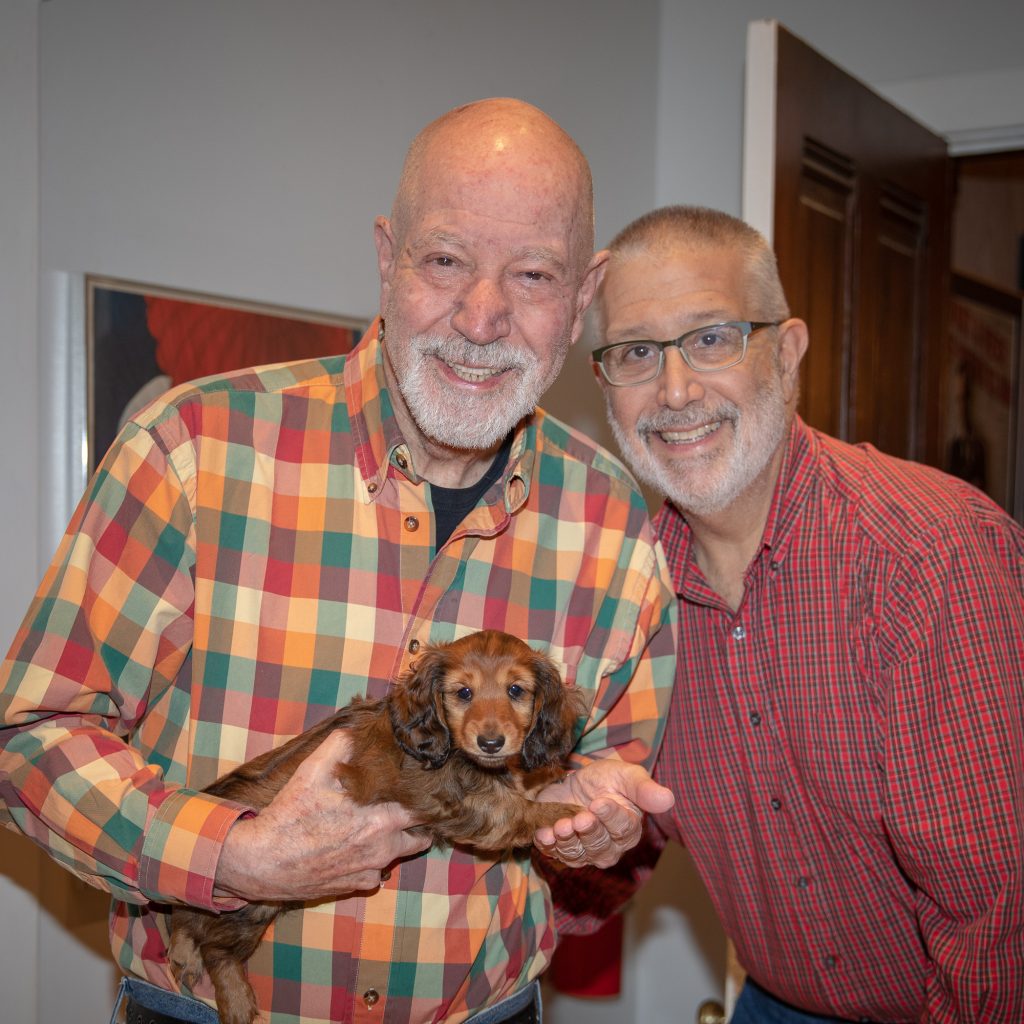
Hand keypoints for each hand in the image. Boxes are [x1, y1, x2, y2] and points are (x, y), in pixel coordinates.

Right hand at [215, 730, 430, 901]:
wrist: (262, 862)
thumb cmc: (290, 815)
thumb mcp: (313, 770)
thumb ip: (341, 745)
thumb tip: (359, 732)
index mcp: (382, 819)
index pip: (423, 809)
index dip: (424, 797)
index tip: (419, 788)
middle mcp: (383, 848)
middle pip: (421, 836)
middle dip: (418, 822)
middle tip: (405, 806)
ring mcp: (370, 870)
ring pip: (400, 855)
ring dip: (397, 842)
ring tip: (381, 826)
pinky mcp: (355, 886)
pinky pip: (376, 874)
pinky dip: (373, 862)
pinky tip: (357, 848)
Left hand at [533, 759, 673, 869]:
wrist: (574, 780)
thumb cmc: (606, 779)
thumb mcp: (626, 775)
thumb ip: (644, 789)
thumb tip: (668, 799)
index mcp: (628, 828)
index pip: (623, 829)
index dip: (611, 818)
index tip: (600, 802)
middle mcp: (608, 846)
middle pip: (600, 847)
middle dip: (589, 832)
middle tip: (580, 817)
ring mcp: (583, 850)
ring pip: (578, 855)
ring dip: (568, 841)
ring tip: (561, 825)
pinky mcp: (560, 848)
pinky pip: (554, 853)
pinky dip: (548, 844)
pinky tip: (545, 832)